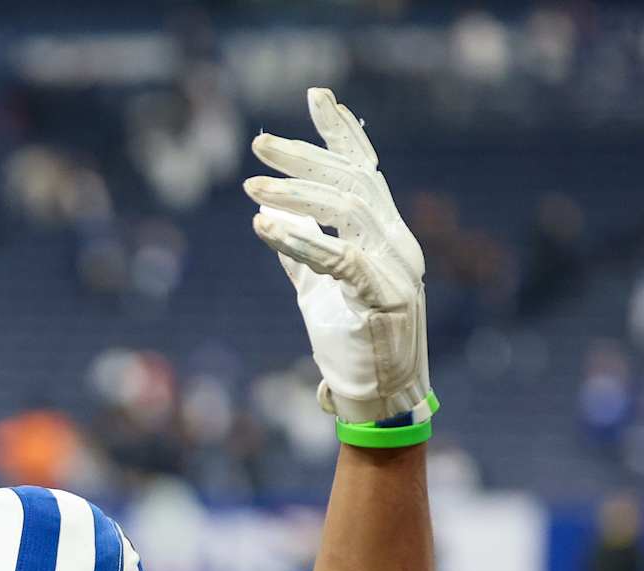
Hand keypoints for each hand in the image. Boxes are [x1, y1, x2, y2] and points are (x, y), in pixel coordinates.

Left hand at [244, 87, 430, 425]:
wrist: (376, 397)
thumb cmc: (350, 341)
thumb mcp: (318, 289)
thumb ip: (302, 251)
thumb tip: (274, 217)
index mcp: (384, 233)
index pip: (364, 168)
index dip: (341, 131)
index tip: (315, 95)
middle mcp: (397, 241)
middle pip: (352, 180)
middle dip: (304, 156)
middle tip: (257, 143)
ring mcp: (396, 267)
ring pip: (348, 209)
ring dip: (296, 193)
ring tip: (251, 186)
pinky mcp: (383, 296)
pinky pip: (338, 257)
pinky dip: (298, 239)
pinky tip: (263, 226)